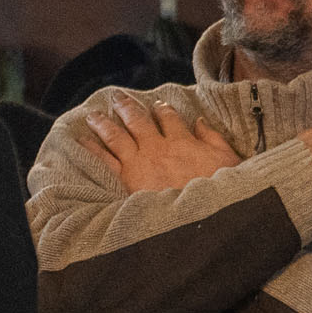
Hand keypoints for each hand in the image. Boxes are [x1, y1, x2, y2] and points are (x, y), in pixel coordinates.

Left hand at [81, 91, 240, 190]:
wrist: (203, 215)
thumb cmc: (221, 191)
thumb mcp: (229, 161)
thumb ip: (213, 139)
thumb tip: (199, 122)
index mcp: (183, 141)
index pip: (169, 118)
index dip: (162, 109)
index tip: (157, 104)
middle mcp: (157, 147)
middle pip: (138, 120)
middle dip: (126, 106)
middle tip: (116, 97)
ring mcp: (140, 162)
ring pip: (116, 135)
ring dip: (103, 122)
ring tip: (93, 115)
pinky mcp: (127, 179)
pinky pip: (105, 160)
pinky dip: (93, 149)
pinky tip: (83, 140)